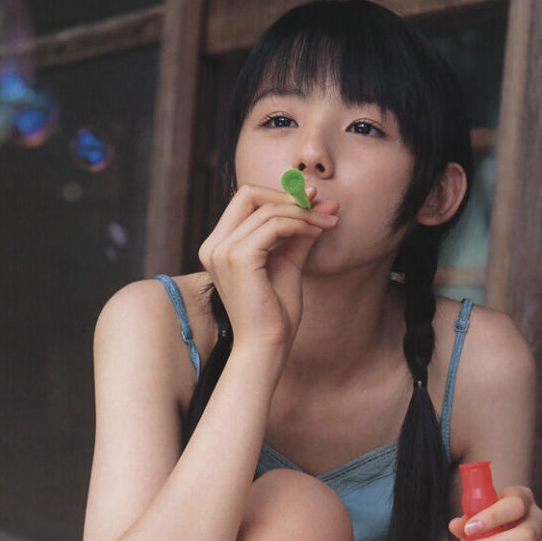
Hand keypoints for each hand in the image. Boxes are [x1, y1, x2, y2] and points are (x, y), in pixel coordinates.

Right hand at [198, 183, 338, 357]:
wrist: (267, 347)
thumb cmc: (275, 313)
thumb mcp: (288, 263)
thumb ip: (298, 232)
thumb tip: (323, 201)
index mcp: (218, 246)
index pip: (245, 200)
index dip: (280, 194)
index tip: (312, 199)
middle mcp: (214, 246)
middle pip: (249, 193)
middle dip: (288, 196)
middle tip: (321, 207)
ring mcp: (222, 251)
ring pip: (268, 209)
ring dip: (303, 212)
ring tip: (328, 224)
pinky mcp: (238, 257)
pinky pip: (275, 224)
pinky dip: (300, 224)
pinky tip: (317, 234)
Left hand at [449, 486, 541, 540]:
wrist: (502, 536)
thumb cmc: (487, 521)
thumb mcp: (477, 515)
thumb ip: (467, 519)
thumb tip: (457, 526)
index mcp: (524, 499)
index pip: (516, 504)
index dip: (493, 517)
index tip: (468, 529)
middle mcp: (538, 522)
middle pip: (525, 536)